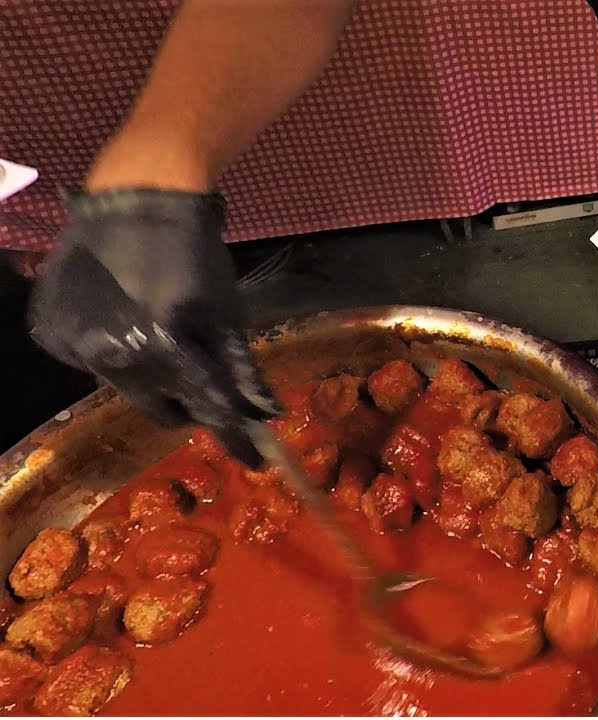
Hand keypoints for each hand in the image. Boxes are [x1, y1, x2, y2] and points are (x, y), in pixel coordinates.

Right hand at [28, 189, 278, 465]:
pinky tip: (122, 322)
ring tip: (159, 337)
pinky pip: (90, 365)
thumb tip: (265, 414)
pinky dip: (113, 354)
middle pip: (160, 409)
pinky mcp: (51, 333)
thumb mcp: (227, 313)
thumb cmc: (194, 255)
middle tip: (204, 389)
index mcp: (165, 347)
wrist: (133, 201)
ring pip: (124, 388)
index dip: (235, 438)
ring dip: (150, 377)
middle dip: (189, 406)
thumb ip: (242, 369)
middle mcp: (113, 355)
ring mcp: (75, 346)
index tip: (255, 461)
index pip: (208, 408)